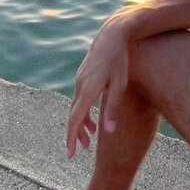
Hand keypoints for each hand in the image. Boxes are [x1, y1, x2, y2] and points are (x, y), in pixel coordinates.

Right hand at [66, 15, 131, 157]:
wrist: (112, 35)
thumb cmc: (119, 60)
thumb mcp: (119, 86)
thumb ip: (112, 109)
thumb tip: (108, 132)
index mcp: (88, 89)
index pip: (75, 119)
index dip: (71, 138)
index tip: (70, 154)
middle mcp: (80, 85)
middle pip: (73, 115)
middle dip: (77, 134)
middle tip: (84, 149)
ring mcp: (79, 79)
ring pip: (76, 107)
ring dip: (82, 123)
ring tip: (91, 137)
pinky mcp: (83, 76)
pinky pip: (79, 98)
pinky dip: (83, 111)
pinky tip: (93, 118)